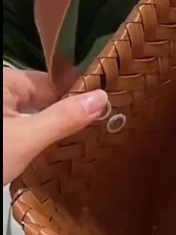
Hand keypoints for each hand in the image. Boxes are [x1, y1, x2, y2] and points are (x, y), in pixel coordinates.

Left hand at [3, 67, 107, 184]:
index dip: (78, 97)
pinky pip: (14, 127)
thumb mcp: (26, 139)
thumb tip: (103, 97)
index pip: (51, 82)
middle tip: (99, 134)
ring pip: (28, 114)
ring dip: (49, 130)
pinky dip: (30, 139)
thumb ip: (65, 118)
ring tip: (79, 147)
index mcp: (3, 80)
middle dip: (65, 115)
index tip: (106, 114)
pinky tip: (47, 155)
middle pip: (40, 98)